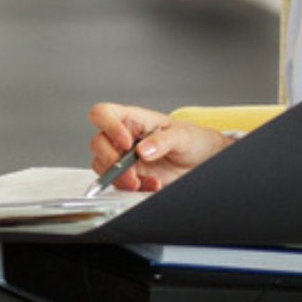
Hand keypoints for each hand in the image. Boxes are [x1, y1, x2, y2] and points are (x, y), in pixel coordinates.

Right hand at [86, 102, 232, 191]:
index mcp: (133, 119)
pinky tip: (151, 185)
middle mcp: (123, 137)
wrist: (203, 161)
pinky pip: (118, 183)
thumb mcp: (182, 135)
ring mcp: (124, 158)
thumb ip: (162, 140)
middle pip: (98, 143)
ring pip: (102, 166)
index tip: (126, 143)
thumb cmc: (192, 139)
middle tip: (130, 171)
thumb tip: (143, 150)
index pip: (103, 113)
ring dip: (119, 178)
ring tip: (141, 182)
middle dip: (111, 160)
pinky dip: (132, 188)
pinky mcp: (130, 176)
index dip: (108, 126)